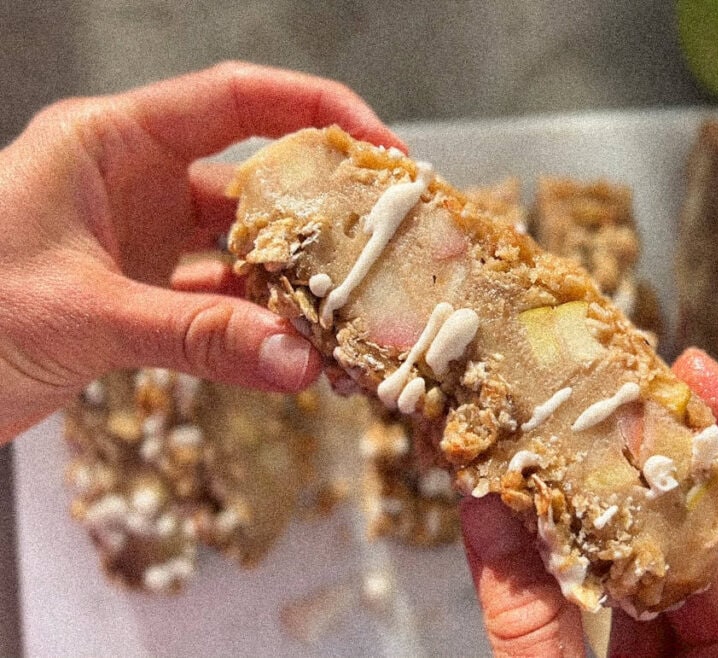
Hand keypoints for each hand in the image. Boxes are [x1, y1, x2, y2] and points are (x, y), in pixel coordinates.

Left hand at [0, 61, 403, 441]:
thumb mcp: (82, 315)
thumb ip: (195, 339)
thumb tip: (298, 362)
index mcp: (110, 143)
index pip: (234, 99)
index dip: (316, 110)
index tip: (382, 147)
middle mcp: (133, 182)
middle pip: (253, 177)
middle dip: (320, 210)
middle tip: (387, 240)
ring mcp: (140, 240)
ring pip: (240, 249)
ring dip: (291, 282)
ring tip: (349, 310)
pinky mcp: (140, 295)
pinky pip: (217, 303)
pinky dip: (255, 327)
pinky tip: (294, 350)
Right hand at [459, 348, 717, 656]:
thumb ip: (528, 620)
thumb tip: (482, 503)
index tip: (698, 377)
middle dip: (658, 463)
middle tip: (603, 389)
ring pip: (666, 571)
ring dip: (609, 508)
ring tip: (557, 439)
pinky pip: (631, 610)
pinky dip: (588, 564)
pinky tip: (543, 515)